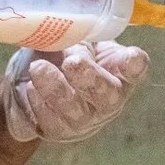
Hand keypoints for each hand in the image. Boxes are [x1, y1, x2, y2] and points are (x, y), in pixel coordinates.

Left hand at [3, 41, 149, 143]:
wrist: (29, 82)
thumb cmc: (61, 56)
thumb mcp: (73, 38)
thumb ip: (77, 33)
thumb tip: (68, 33)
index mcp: (117, 70)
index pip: (135, 68)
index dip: (135, 65)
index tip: (131, 58)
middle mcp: (107, 99)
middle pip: (107, 95)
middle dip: (90, 78)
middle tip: (72, 61)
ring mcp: (84, 119)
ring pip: (76, 111)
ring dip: (56, 88)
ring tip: (37, 68)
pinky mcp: (58, 131)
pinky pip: (50, 122)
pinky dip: (39, 104)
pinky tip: (30, 88)